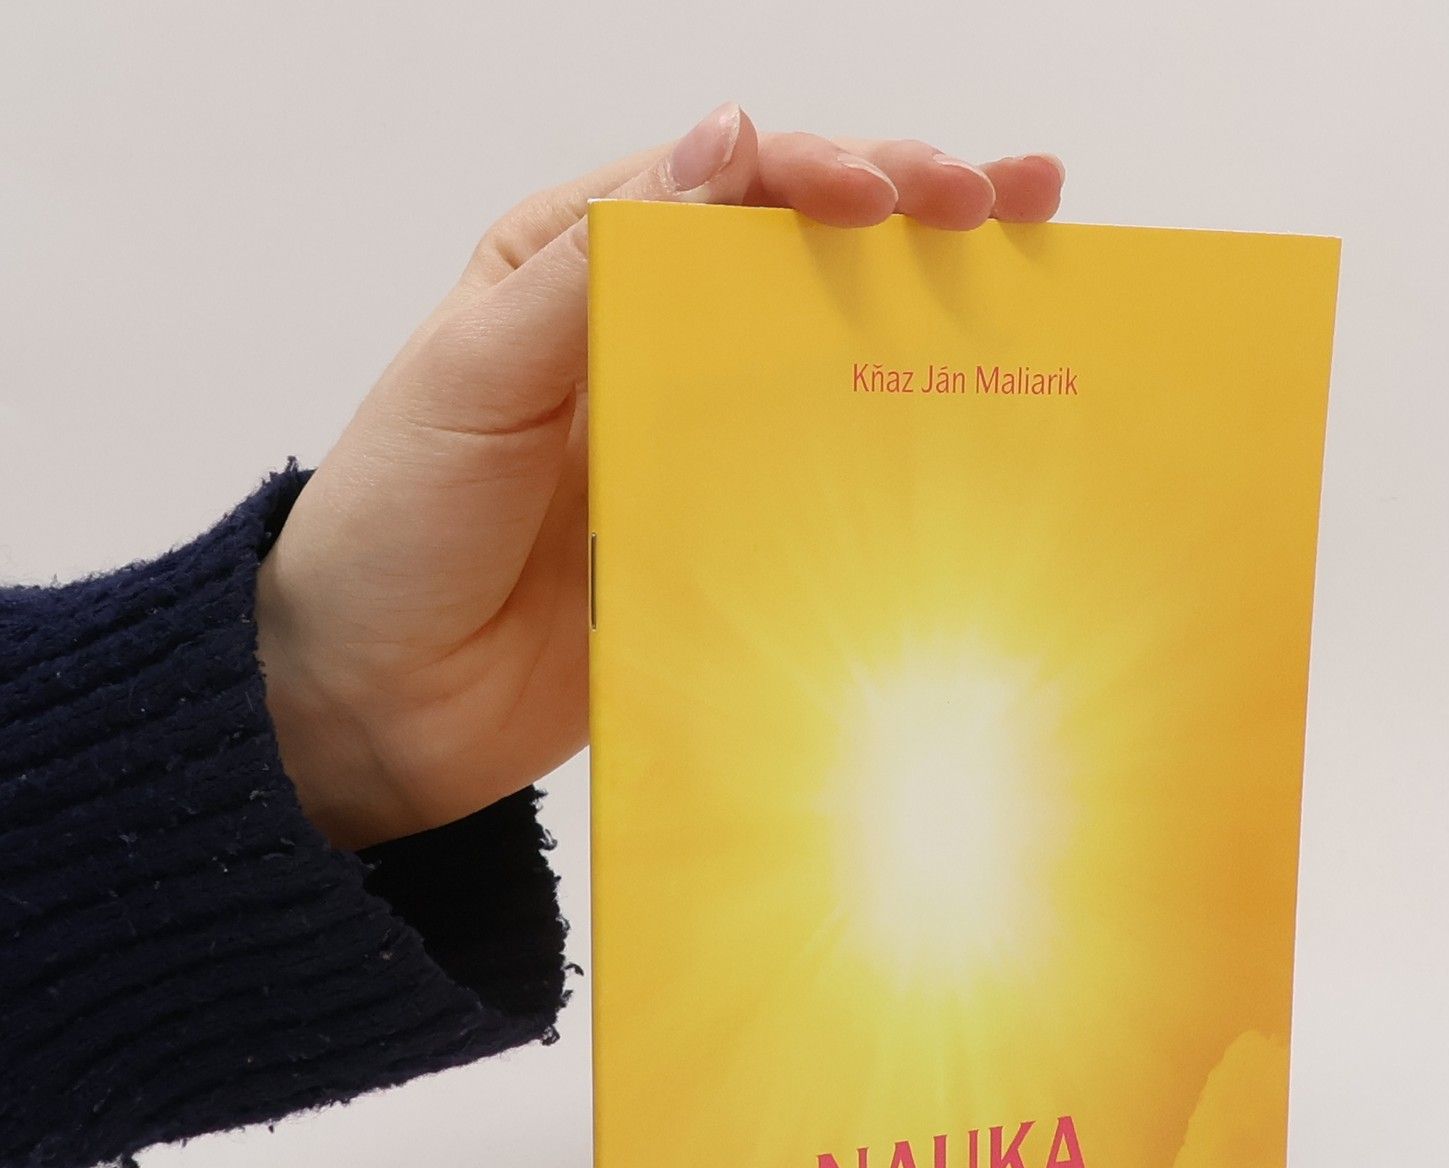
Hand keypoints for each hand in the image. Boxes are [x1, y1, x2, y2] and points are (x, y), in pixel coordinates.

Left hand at [254, 105, 1065, 849]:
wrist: (376, 705)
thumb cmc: (396, 525)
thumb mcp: (473, 372)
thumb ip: (592, 266)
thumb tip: (726, 142)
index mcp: (585, 263)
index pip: (728, 182)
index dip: (826, 170)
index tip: (900, 192)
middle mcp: (655, 336)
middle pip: (806, 254)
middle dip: (916, 213)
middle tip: (1017, 198)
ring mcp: (698, 438)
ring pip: (832, 356)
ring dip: (929, 316)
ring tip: (1032, 273)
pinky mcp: (722, 534)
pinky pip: (821, 479)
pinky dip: (899, 448)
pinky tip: (973, 426)